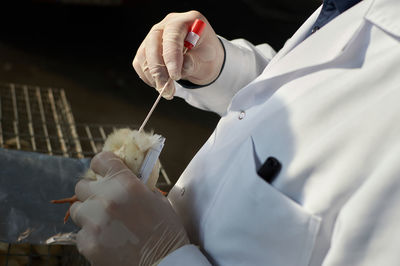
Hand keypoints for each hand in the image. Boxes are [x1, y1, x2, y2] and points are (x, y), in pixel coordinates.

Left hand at [70, 151, 188, 265]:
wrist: (164, 261)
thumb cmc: (166, 230)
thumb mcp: (156, 199)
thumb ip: (135, 187)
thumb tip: (121, 181)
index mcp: (126, 184)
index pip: (100, 160)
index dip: (101, 165)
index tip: (103, 171)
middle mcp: (106, 199)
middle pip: (81, 186)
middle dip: (92, 192)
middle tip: (104, 201)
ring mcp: (95, 222)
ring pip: (78, 210)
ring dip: (89, 214)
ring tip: (106, 224)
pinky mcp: (88, 243)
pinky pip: (81, 234)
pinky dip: (91, 237)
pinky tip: (108, 241)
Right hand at [133, 10, 223, 98]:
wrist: (202, 60)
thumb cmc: (206, 57)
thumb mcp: (207, 61)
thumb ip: (194, 63)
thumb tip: (182, 68)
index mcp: (187, 21)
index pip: (173, 35)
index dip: (172, 57)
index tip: (175, 76)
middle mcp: (168, 24)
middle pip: (154, 44)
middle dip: (159, 70)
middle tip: (167, 90)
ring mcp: (155, 34)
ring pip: (144, 55)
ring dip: (153, 77)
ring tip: (166, 91)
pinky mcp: (147, 47)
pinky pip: (140, 62)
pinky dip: (147, 76)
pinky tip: (159, 85)